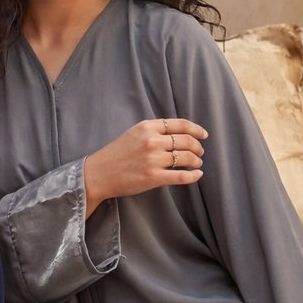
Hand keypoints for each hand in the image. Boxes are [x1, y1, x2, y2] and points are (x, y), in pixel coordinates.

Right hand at [82, 118, 207, 213]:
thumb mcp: (133, 133)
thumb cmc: (116, 154)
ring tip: (197, 164)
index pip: (180, 124)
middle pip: (186, 141)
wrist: (99, 174)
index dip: (196, 129)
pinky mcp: (153, 177)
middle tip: (199, 153)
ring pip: (186, 157)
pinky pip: (181, 176)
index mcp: (147, 127)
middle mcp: (151, 141)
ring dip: (196, 161)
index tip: (203, 135)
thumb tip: (178, 134)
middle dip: (197, 147)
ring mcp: (153, 159)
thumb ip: (153, 131)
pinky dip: (193, 176)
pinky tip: (197, 175)